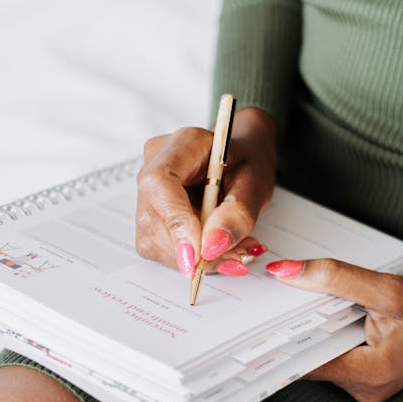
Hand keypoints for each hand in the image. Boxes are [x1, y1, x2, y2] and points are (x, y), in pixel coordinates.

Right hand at [136, 107, 277, 276]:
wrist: (239, 163)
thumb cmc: (246, 165)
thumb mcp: (256, 184)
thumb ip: (238, 213)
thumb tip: (211, 246)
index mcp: (183, 144)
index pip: (160, 183)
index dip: (176, 222)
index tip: (200, 253)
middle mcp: (154, 164)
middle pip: (153, 219)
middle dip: (193, 249)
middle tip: (236, 256)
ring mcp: (146, 191)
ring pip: (153, 240)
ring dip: (195, 257)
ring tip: (232, 250)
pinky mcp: (149, 215)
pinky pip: (160, 248)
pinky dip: (192, 257)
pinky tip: (215, 248)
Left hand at [266, 245, 402, 401]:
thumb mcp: (388, 289)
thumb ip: (336, 279)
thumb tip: (285, 273)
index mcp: (366, 377)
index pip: (301, 362)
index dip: (272, 340)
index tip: (242, 320)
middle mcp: (362, 388)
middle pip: (308, 357)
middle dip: (285, 327)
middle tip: (254, 299)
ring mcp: (367, 383)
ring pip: (320, 350)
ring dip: (305, 324)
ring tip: (280, 294)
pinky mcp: (371, 371)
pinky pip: (335, 348)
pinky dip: (325, 325)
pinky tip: (314, 301)